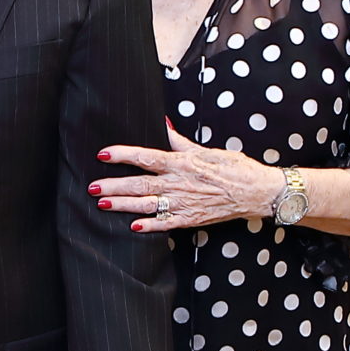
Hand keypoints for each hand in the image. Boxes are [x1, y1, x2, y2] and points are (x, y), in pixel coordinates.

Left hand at [91, 123, 280, 232]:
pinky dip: (149, 226)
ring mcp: (184, 203)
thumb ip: (180, 141)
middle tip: (92, 187)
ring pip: (147, 204)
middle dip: (113, 185)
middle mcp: (179, 183)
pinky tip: (133, 226)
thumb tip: (164, 125)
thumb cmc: (235, 168)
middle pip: (140, 184)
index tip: (103, 154)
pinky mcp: (191, 219)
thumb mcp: (207, 150)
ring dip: (123, 204)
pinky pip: (166, 224)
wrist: (257, 191)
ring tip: (102, 203)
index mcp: (182, 163)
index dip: (123, 155)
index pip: (146, 157)